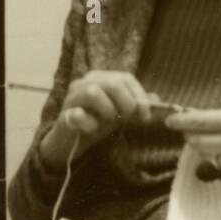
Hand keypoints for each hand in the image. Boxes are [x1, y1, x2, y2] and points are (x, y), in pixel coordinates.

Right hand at [39, 71, 159, 168]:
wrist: (72, 141)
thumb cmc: (98, 121)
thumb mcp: (121, 112)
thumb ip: (137, 104)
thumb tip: (156, 99)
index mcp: (101, 78)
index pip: (125, 78)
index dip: (140, 96)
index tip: (146, 115)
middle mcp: (85, 82)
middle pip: (112, 83)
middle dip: (127, 102)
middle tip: (128, 118)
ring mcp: (72, 97)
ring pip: (93, 92)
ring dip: (108, 109)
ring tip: (109, 120)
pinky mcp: (64, 115)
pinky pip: (78, 114)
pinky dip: (90, 123)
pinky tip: (93, 129)